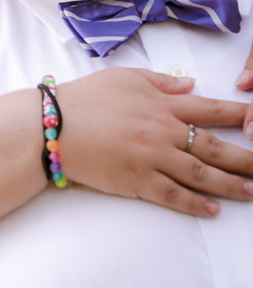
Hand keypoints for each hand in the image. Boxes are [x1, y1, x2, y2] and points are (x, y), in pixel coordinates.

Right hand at [56, 67, 252, 216]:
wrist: (54, 125)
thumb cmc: (86, 98)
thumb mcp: (124, 77)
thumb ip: (161, 81)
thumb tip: (191, 85)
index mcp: (161, 104)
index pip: (210, 110)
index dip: (240, 117)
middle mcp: (162, 131)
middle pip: (214, 147)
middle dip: (246, 159)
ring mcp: (151, 158)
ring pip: (201, 175)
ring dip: (230, 185)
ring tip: (252, 192)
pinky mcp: (137, 181)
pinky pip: (173, 196)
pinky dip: (195, 204)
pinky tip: (213, 210)